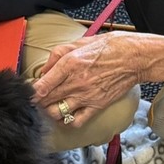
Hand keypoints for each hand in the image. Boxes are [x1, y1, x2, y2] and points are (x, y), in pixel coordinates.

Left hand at [31, 33, 146, 127]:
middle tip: (38, 98)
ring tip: (50, 106)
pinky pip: (76, 121)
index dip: (31, 92)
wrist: (134, 58)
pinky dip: (68, 121)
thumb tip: (44, 69)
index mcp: (69, 63)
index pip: (41, 85)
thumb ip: (59, 55)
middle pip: (46, 100)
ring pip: (57, 113)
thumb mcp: (80, 42)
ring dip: (50, 111)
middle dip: (38, 101)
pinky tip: (67, 114)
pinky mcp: (96, 106)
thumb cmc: (110, 46)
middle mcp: (75, 82)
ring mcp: (86, 96)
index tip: (28, 92)